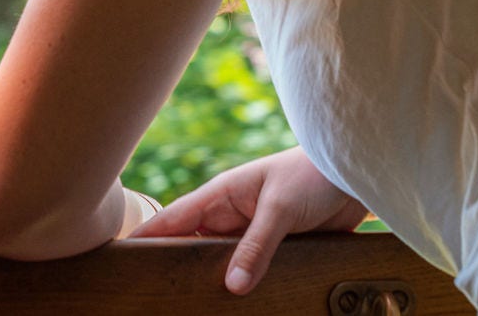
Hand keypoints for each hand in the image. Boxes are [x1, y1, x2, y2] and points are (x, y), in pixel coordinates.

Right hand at [128, 146, 368, 294]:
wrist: (356, 174)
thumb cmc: (314, 174)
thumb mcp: (281, 209)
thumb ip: (257, 246)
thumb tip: (231, 286)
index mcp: (223, 195)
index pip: (174, 219)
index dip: (147, 237)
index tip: (120, 258)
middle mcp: (232, 216)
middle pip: (193, 248)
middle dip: (177, 269)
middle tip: (154, 296)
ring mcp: (252, 234)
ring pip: (221, 264)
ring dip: (213, 281)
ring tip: (192, 307)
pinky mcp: (275, 250)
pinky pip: (250, 272)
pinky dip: (243, 287)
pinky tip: (236, 307)